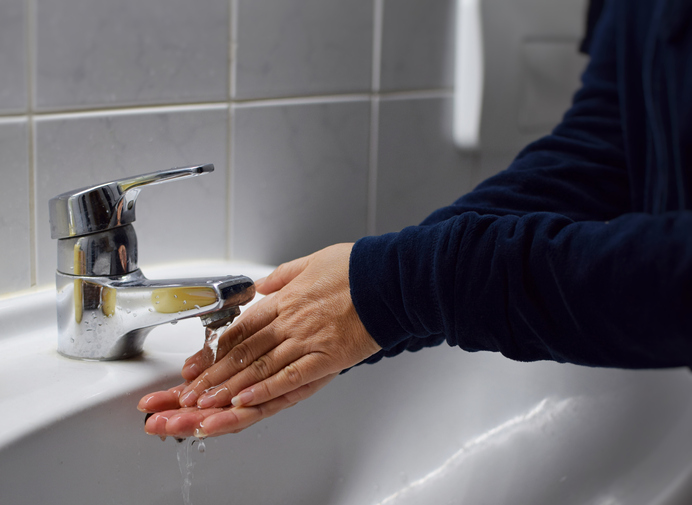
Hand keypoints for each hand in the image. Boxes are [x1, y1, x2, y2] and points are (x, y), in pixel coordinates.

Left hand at [138, 243, 380, 436]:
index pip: (240, 329)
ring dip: (230, 388)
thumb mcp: (313, 261)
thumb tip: (262, 287)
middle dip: (211, 376)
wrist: (390, 278)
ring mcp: (308, 340)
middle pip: (243, 352)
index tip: (194, 366)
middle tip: (187, 394)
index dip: (213, 350)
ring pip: (260, 368)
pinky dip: (267, 390)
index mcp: (285, 300)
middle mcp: (291, 321)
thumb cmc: (357, 269)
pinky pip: (292, 377)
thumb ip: (284, 276)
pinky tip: (246, 401)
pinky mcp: (328, 357)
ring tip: (205, 405)